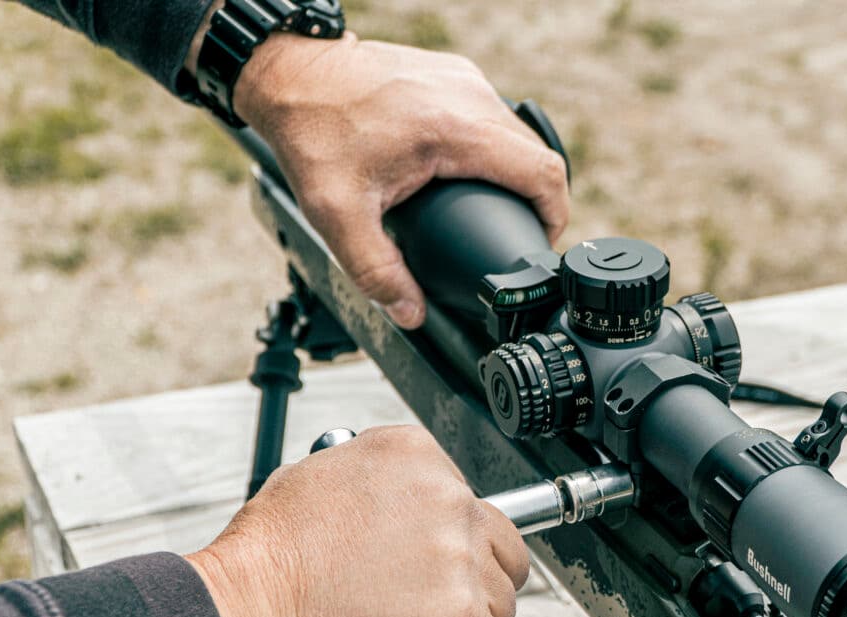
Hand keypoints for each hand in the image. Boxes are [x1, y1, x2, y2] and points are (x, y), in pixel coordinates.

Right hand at [186, 426, 529, 616]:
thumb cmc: (270, 562)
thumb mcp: (321, 477)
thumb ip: (385, 485)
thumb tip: (411, 502)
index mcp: (415, 457)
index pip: (472, 503)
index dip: (446, 545)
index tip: (414, 566)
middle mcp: (447, 500)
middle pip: (501, 553)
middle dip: (470, 585)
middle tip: (419, 605)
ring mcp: (458, 562)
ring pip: (503, 607)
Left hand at [230, 33, 570, 327]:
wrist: (290, 76)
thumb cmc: (312, 132)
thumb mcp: (337, 216)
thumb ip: (377, 272)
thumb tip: (410, 314)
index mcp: (455, 130)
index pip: (542, 171)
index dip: (556, 215)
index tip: (542, 242)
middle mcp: (468, 96)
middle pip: (536, 153)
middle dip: (537, 198)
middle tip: (515, 232)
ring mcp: (463, 78)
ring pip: (517, 131)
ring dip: (515, 170)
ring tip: (496, 205)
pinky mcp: (452, 72)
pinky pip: (492, 113)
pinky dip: (492, 146)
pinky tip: (469, 169)